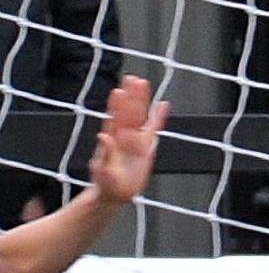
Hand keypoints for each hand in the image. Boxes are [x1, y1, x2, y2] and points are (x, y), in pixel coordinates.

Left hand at [89, 76, 168, 205]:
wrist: (113, 193)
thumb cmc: (105, 185)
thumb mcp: (102, 173)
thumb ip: (103, 155)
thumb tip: (102, 136)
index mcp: (114, 142)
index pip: (116, 120)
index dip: (117, 106)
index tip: (119, 91)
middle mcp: (124, 137)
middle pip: (129, 113)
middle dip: (131, 96)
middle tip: (133, 79)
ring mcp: (135, 140)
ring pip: (140, 116)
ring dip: (141, 99)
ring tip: (142, 82)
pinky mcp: (146, 147)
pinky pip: (154, 128)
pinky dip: (159, 117)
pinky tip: (163, 105)